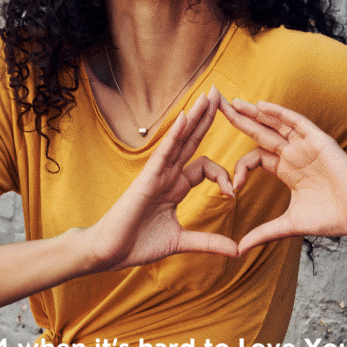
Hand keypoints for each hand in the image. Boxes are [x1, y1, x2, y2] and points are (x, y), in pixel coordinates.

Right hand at [83, 86, 238, 271]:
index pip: (205, 167)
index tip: (232, 194)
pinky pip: (164, 152)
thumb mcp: (181, 242)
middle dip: (207, 118)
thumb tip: (237, 250)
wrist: (110, 252)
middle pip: (192, 140)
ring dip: (196, 117)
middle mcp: (167, 175)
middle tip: (222, 94)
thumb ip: (208, 242)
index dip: (223, 175)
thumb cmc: (138, 244)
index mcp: (175, 187)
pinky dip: (175, 134)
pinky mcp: (147, 178)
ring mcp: (157, 174)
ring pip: (180, 139)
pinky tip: (186, 116)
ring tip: (210, 95)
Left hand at [220, 98, 346, 254]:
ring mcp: (305, 146)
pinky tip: (260, 106)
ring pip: (275, 123)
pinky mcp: (319, 141)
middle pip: (259, 132)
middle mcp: (293, 154)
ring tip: (232, 101)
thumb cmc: (331, 218)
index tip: (232, 189)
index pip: (254, 158)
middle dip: (237, 119)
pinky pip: (296, 122)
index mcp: (286, 170)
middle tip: (214, 105)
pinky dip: (278, 113)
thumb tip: (238, 250)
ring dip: (254, 112)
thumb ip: (263, 233)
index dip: (239, 168)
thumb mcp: (288, 225)